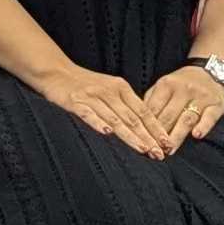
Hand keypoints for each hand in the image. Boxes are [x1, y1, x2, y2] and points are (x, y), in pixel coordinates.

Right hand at [27, 60, 168, 157]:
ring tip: (143, 149)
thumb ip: (125, 104)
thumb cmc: (84, 84)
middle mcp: (109, 92)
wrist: (56, 71)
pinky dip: (98, 123)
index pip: (143, 111)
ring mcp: (92, 97)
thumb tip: (145, 125)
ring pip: (115, 119)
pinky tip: (107, 133)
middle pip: (132, 118)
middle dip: (148, 137)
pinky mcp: (75, 101)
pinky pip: (88, 114)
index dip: (156, 128)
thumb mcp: (109, 88)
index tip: (167, 143)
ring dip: (130, 136)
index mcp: (121, 88)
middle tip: (160, 153)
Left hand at [139, 64, 223, 152]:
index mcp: (167, 84)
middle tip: (154, 151)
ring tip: (170, 149)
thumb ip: (151, 100)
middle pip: (169, 115)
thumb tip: (140, 120)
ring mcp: (201, 97)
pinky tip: (196, 135)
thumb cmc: (182, 82)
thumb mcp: (163, 84)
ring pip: (187, 119)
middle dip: (160, 135)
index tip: (142, 140)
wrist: (210, 71)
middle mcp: (184, 90)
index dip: (147, 126)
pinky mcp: (216, 105)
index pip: (154, 108)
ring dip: (177, 135)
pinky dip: (203, 126)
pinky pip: (210, 117)